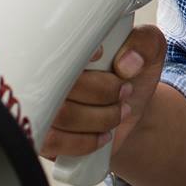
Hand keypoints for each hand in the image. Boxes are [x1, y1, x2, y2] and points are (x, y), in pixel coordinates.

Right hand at [40, 23, 166, 162]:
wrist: (129, 109)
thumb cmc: (132, 73)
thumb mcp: (149, 50)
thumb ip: (144, 43)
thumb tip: (126, 63)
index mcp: (63, 43)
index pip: (54, 45)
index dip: (78, 54)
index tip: (102, 57)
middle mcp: (42, 73)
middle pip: (59, 84)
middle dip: (102, 92)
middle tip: (125, 91)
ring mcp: (37, 105)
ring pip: (59, 115)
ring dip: (99, 118)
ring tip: (121, 111)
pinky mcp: (39, 135)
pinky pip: (52, 142)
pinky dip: (84, 141)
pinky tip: (104, 135)